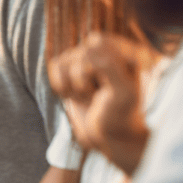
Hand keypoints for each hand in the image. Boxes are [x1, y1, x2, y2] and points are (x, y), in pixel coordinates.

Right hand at [48, 33, 151, 173]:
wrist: (111, 140)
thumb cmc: (122, 117)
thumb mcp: (123, 93)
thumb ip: (109, 67)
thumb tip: (88, 47)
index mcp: (128, 52)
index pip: (98, 42)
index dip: (96, 65)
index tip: (109, 86)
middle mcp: (109, 53)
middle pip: (80, 53)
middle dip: (83, 79)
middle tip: (98, 95)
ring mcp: (89, 62)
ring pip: (65, 60)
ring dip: (73, 86)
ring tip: (89, 98)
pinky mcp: (72, 72)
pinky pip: (55, 67)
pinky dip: (61, 86)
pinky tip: (77, 97)